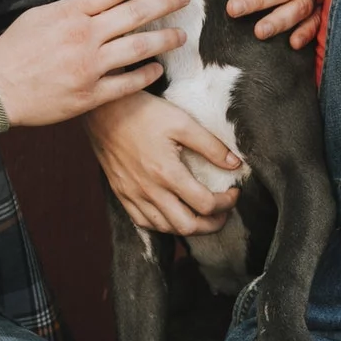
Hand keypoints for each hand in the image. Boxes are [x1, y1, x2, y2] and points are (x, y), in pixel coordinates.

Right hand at [0, 0, 187, 127]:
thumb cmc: (14, 50)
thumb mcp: (40, 16)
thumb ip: (73, 8)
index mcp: (70, 12)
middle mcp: (83, 36)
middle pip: (135, 13)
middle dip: (165, 2)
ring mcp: (88, 66)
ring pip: (139, 47)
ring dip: (165, 39)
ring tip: (181, 35)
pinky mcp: (89, 95)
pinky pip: (127, 83)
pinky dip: (146, 75)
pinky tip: (158, 69)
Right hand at [84, 90, 241, 234]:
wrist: (105, 111)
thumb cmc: (144, 112)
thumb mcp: (182, 122)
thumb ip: (211, 145)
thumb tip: (235, 164)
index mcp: (167, 172)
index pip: (205, 204)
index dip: (226, 203)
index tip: (234, 193)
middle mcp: (149, 190)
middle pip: (187, 226)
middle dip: (212, 224)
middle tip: (223, 212)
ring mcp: (133, 195)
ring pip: (165, 228)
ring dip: (189, 227)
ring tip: (202, 215)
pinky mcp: (122, 193)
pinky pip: (143, 222)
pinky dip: (163, 225)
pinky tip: (172, 215)